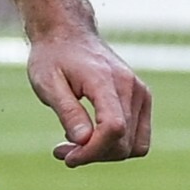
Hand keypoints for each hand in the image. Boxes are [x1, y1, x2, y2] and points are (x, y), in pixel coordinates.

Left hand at [28, 27, 151, 164]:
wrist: (68, 33)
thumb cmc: (53, 57)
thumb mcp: (48, 84)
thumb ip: (68, 112)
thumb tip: (84, 141)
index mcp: (107, 81)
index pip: (114, 129)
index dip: (92, 151)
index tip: (66, 156)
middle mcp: (132, 87)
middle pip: (124, 142)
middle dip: (93, 154)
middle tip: (62, 150)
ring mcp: (141, 93)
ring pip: (134, 145)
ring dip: (105, 154)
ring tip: (74, 145)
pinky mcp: (141, 98)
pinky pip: (137, 137)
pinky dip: (116, 145)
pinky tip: (90, 136)